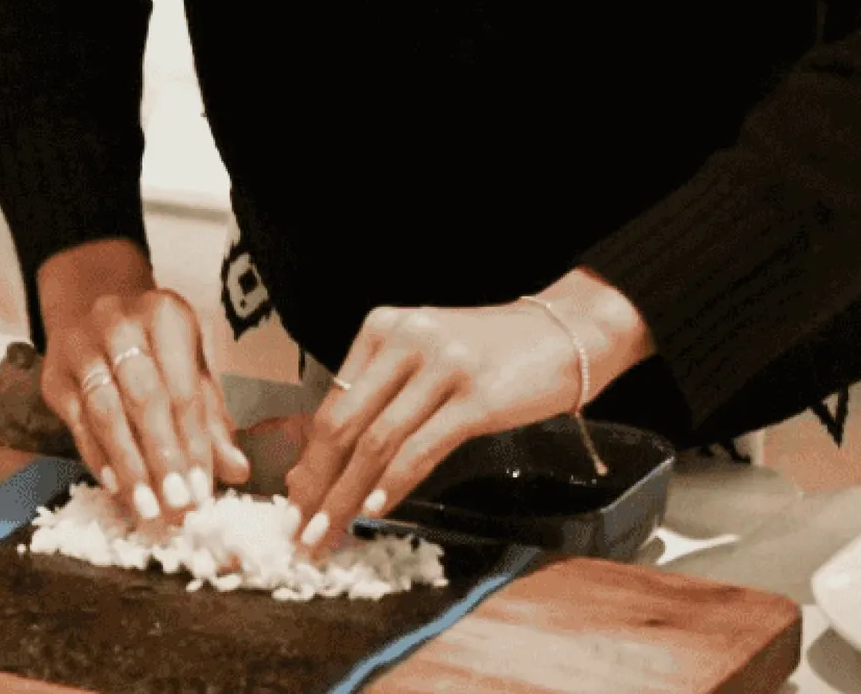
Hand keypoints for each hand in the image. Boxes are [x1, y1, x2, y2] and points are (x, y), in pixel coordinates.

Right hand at [35, 239, 247, 522]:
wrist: (89, 311)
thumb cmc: (153, 348)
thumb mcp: (190, 368)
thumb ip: (210, 419)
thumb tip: (236, 470)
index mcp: (163, 314)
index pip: (182, 387)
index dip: (194, 443)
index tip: (201, 491)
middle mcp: (118, 322)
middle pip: (142, 397)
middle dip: (162, 457)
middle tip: (176, 506)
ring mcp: (80, 345)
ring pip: (105, 411)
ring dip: (129, 466)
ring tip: (148, 508)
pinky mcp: (54, 374)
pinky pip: (76, 422)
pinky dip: (97, 458)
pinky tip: (117, 488)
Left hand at [285, 272, 651, 550]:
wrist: (565, 333)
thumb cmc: (492, 353)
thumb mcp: (427, 356)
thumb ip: (386, 393)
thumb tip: (338, 458)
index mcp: (382, 327)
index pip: (332, 401)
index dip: (309, 457)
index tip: (294, 500)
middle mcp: (404, 339)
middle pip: (344, 423)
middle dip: (317, 483)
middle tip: (300, 530)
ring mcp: (441, 366)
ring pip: (376, 441)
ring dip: (346, 495)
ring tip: (329, 534)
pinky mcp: (476, 397)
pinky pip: (421, 447)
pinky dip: (393, 483)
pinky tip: (375, 511)